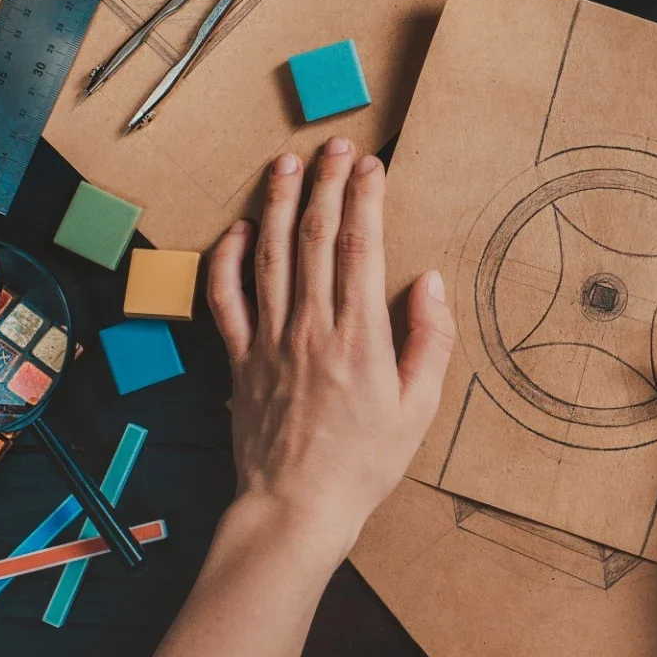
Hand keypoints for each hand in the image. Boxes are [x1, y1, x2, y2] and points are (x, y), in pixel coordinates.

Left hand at [205, 137, 454, 567]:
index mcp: (358, 338)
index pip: (359, 248)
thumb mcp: (419, 409)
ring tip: (285, 164)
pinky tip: (238, 230)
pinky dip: (228, 260)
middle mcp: (310, 328)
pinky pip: (226, 300)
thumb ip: (430, 341)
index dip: (364, 199)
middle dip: (325, 184)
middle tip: (334, 145)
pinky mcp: (240, 360)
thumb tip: (431, 283)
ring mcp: (269, 341)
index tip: (372, 166)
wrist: (295, 510)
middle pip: (313, 238)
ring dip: (277, 204)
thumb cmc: (364, 465)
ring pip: (269, 256)